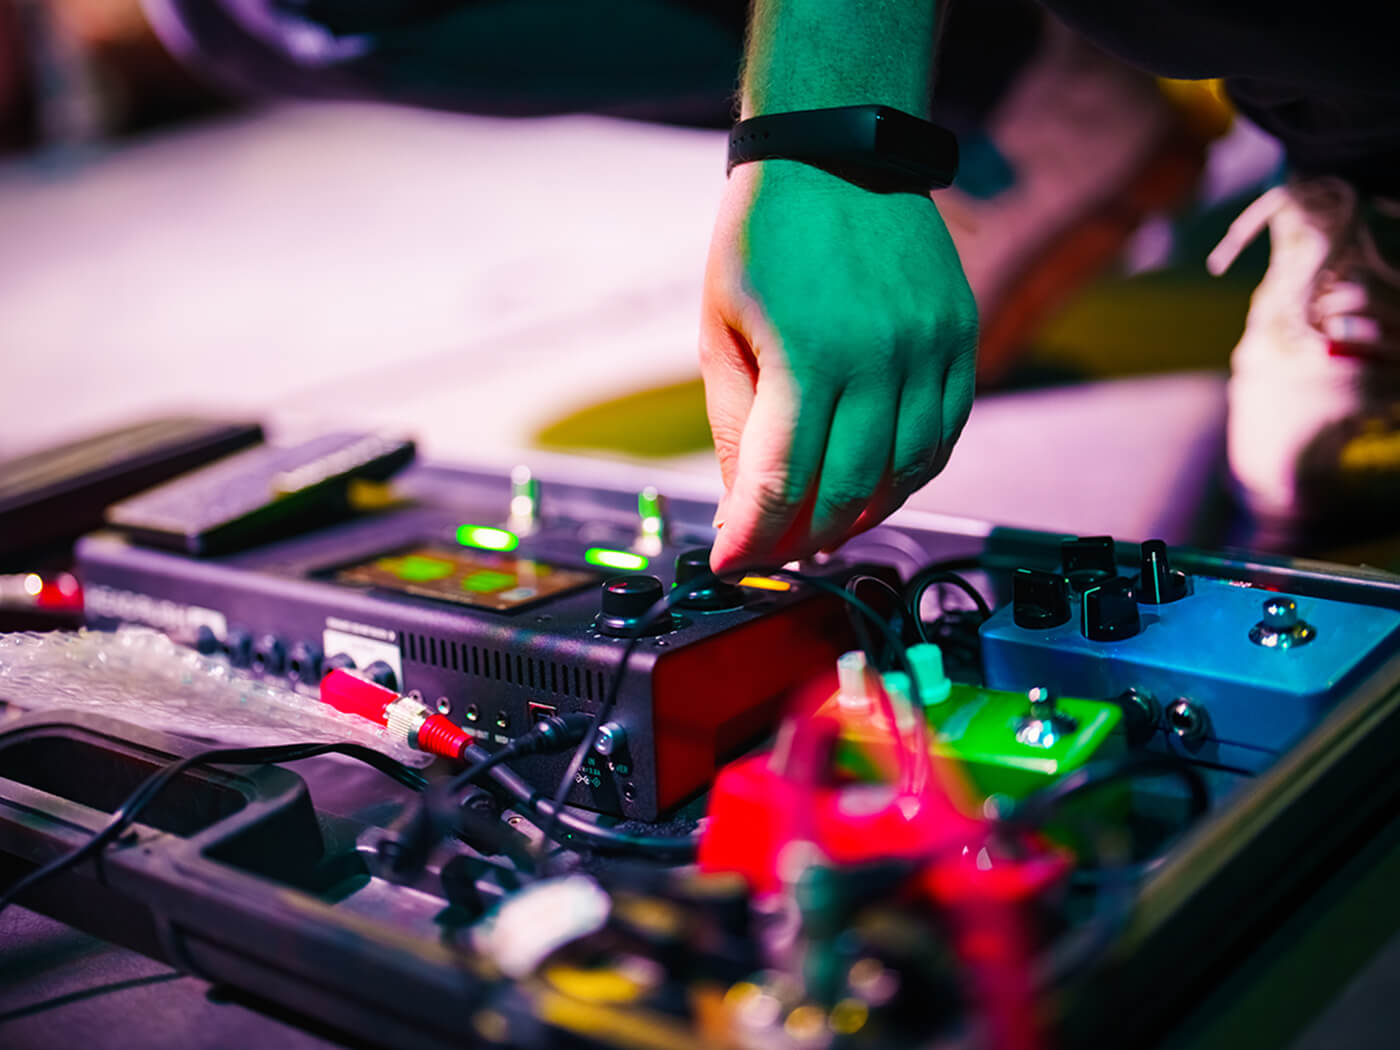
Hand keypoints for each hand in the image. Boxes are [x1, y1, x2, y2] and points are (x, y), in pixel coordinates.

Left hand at [700, 159, 977, 571]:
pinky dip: (908, 476)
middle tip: (773, 551)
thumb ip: (738, 424)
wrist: (839, 150)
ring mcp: (931, 349)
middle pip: (850, 492)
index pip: (784, 483)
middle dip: (803, 538)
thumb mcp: (723, 328)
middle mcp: (881, 358)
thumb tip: (747, 506)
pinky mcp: (960, 339)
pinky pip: (944, 436)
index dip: (754, 537)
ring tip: (821, 528)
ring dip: (860, 516)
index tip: (731, 561)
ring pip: (906, 474)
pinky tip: (874, 486)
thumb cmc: (765, 235)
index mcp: (809, 355)